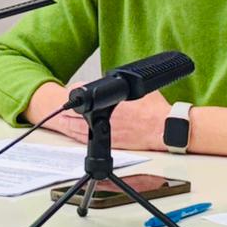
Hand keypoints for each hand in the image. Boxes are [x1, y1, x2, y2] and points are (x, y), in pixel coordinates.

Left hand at [32, 88, 172, 150]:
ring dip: (68, 123)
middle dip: (69, 109)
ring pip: (79, 128)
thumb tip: (116, 83)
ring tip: (60, 119)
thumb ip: (124, 88)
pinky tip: (72, 134)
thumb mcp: (138, 90)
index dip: (76, 90)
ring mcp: (108, 131)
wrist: (165, 130)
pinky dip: (77, 136)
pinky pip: (88, 141)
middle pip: (77, 112)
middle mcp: (107, 117)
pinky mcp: (112, 144)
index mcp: (111, 101)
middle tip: (61, 107)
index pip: (85, 92)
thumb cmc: (156, 111)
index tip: (73, 90)